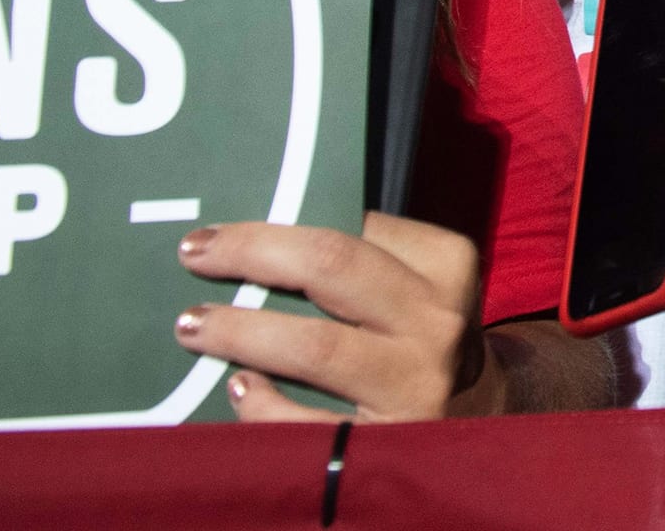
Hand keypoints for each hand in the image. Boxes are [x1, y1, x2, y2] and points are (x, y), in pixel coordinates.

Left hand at [174, 213, 496, 421]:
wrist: (473, 414)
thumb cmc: (415, 334)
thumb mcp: (414, 282)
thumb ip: (361, 255)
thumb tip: (258, 232)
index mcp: (444, 265)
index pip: (352, 227)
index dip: (273, 225)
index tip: (216, 232)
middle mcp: (436, 321)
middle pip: (331, 266)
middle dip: (252, 254)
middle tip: (194, 254)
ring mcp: (416, 382)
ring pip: (316, 346)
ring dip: (242, 331)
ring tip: (192, 325)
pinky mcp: (390, 438)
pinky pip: (311, 423)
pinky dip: (265, 406)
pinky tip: (238, 388)